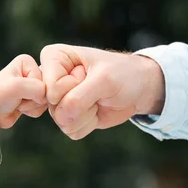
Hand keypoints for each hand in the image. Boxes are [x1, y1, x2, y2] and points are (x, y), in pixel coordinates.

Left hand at [0, 54, 46, 134]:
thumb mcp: (17, 87)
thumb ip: (40, 88)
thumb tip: (51, 98)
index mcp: (27, 62)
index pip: (44, 78)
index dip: (32, 89)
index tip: (15, 90)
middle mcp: (31, 71)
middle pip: (48, 89)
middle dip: (33, 99)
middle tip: (17, 99)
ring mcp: (33, 86)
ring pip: (46, 99)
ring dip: (32, 106)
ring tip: (17, 103)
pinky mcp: (33, 99)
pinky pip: (43, 108)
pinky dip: (32, 111)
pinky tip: (20, 108)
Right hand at [40, 44, 164, 139]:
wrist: (138, 88)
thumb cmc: (123, 74)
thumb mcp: (104, 80)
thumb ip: (78, 98)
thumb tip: (62, 118)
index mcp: (53, 57)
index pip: (50, 87)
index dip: (72, 88)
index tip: (88, 75)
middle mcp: (51, 78)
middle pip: (54, 106)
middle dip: (81, 103)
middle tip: (95, 89)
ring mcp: (58, 99)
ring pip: (61, 120)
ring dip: (86, 115)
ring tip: (97, 98)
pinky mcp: (67, 116)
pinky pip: (70, 130)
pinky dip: (88, 124)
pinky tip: (96, 110)